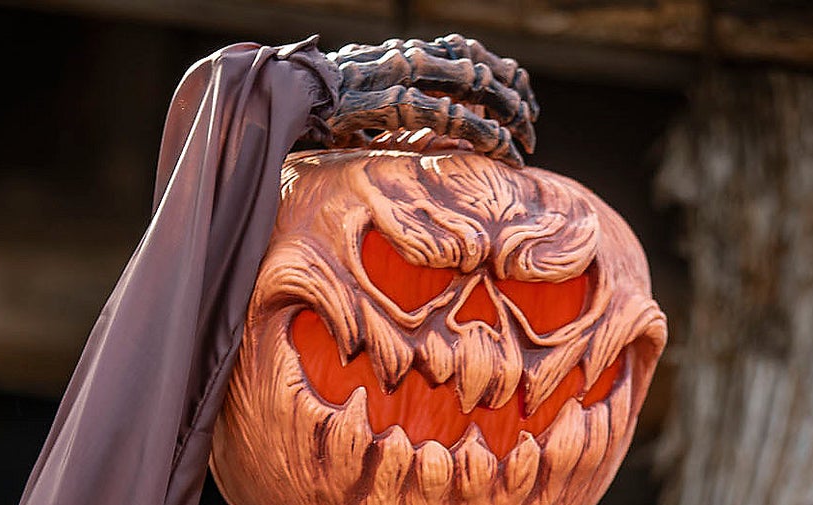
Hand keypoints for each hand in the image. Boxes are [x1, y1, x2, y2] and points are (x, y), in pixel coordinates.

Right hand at [325, 35, 538, 165]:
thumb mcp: (364, 96)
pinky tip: (500, 146)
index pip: (466, 51)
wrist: (279, 96)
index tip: (522, 97)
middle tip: (532, 123)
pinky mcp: (391, 102)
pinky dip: (480, 131)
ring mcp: (401, 74)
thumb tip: (415, 125)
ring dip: (504, 112)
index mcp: (406, 50)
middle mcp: (409, 54)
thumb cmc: (318, 104)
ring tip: (525, 138)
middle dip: (510, 93)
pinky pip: (449, 115)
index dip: (499, 72)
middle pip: (477, 64)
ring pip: (471, 85)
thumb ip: (394, 102)